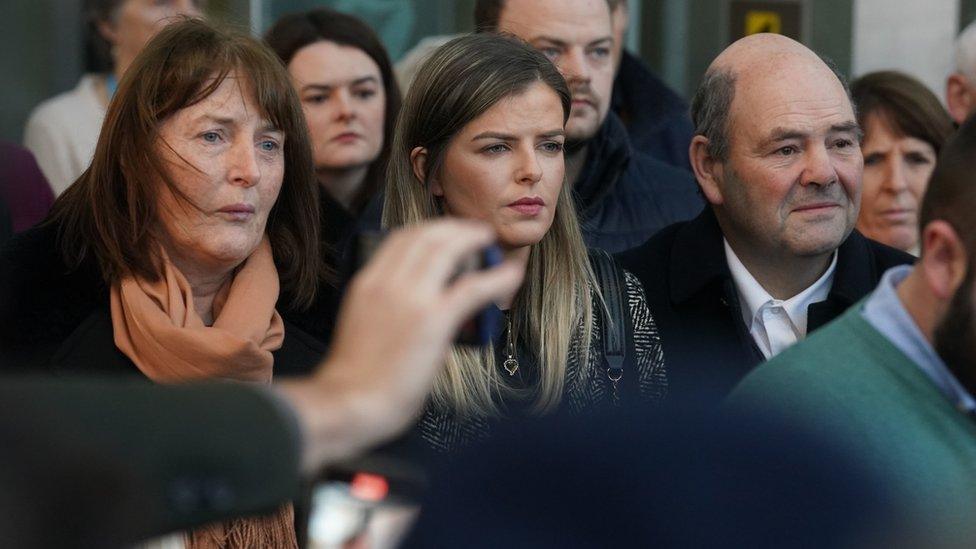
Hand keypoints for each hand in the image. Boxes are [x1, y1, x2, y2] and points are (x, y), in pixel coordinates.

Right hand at [278, 219, 523, 471]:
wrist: (348, 402)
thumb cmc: (354, 379)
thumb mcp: (362, 327)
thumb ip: (388, 311)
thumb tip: (417, 315)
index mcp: (367, 283)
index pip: (400, 239)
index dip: (429, 230)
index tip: (446, 232)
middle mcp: (388, 283)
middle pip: (426, 236)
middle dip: (455, 228)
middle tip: (475, 231)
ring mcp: (411, 298)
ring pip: (448, 250)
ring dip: (473, 240)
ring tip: (490, 240)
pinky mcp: (433, 320)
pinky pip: (473, 287)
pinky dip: (497, 277)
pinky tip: (512, 275)